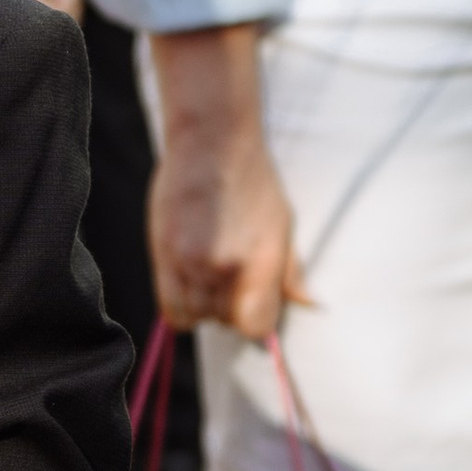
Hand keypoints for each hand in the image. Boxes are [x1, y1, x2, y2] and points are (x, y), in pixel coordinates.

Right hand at [146, 26, 308, 338]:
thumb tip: (308, 305)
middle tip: (231, 281)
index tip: (254, 309)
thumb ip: (291, 271)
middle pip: (225, 323)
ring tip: (209, 277)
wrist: (210, 142)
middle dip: (230, 310)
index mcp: (260, 262)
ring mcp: (189, 263)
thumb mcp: (283, 223)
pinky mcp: (163, 255)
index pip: (256, 328)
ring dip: (203, 307)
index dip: (256, 324)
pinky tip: (189, 283)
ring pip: (196, 317)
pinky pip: (170, 308)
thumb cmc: (253, 180)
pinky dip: (180, 304)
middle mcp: (224, 268)